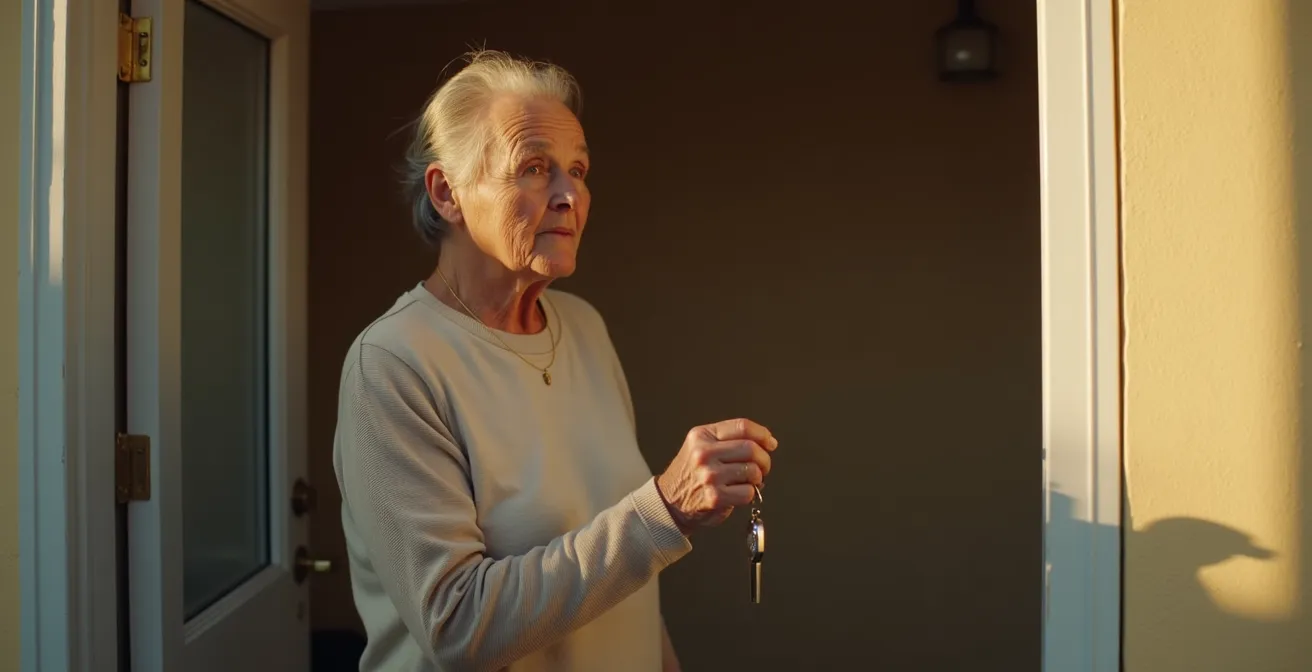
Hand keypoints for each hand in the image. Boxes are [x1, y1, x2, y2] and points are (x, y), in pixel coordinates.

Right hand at [656, 418, 777, 534]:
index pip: (742, 426)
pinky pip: (748, 492)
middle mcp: (704, 453)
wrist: (669, 502)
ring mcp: (709, 475)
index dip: (762, 434)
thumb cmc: (691, 474)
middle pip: (751, 448)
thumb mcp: (701, 446)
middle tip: (762, 468)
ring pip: (752, 471)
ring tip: (747, 481)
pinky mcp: (715, 497)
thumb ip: (730, 440)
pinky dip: (750, 494)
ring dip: (757, 479)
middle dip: (764, 459)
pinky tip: (739, 493)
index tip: (770, 443)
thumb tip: (768, 441)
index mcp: (702, 435)